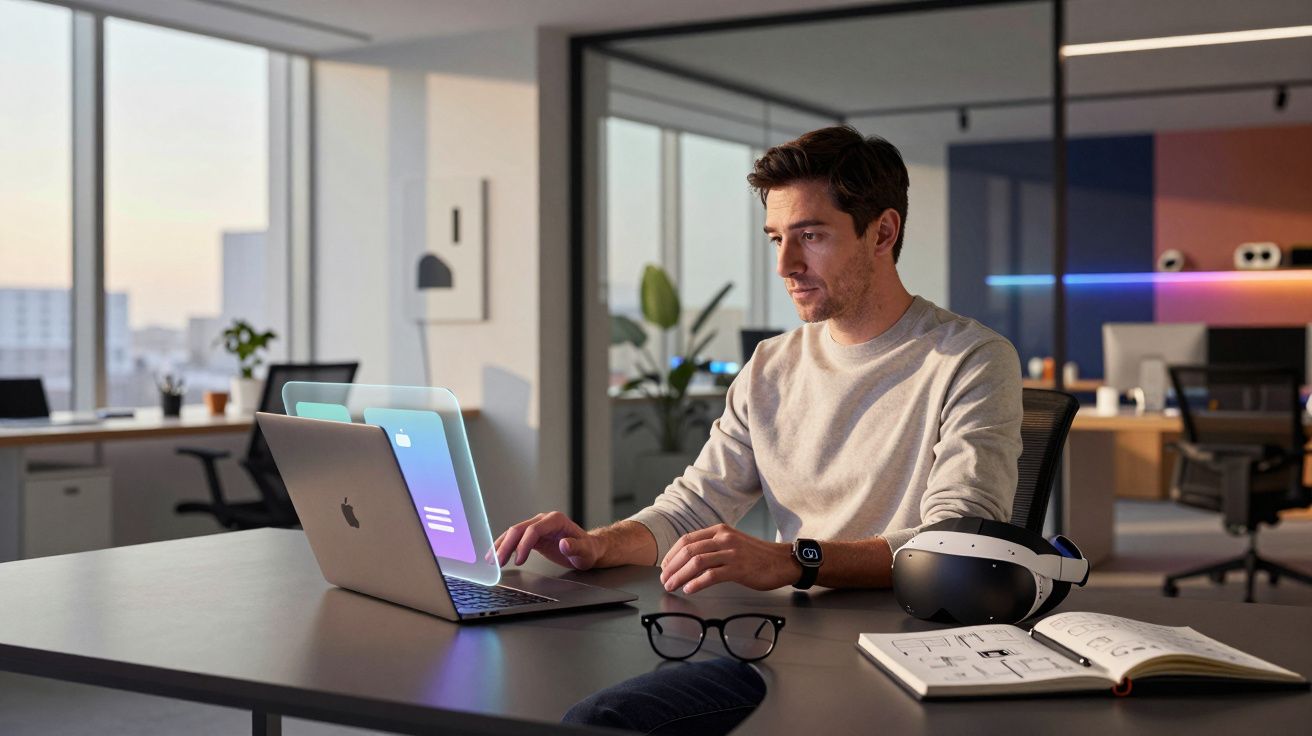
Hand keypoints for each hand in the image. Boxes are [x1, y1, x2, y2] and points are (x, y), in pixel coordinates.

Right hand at [494, 511, 603, 570]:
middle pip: (519, 529)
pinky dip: (505, 547)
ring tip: (491, 560)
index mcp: (556, 520)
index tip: (518, 560)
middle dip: (506, 545)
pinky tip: (496, 556)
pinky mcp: (533, 536)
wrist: (589, 549)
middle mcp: (544, 520)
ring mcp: (537, 526)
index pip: (534, 529)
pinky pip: (516, 539)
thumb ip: (576, 548)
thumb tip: (564, 543)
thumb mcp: (586, 552)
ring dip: (501, 546)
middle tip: (497, 562)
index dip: (524, 544)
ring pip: (514, 533)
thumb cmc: (588, 550)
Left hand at [659, 524, 799, 594]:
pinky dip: (697, 583)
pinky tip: (690, 589)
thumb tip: (687, 560)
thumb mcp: (732, 543)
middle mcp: (724, 538)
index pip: (686, 540)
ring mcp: (731, 552)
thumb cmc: (757, 556)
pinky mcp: (739, 568)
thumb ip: (712, 547)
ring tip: (673, 586)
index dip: (671, 555)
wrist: (783, 561)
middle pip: (688, 550)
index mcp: (719, 530)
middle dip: (672, 567)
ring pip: (697, 562)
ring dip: (680, 576)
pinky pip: (712, 575)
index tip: (665, 567)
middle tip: (665, 579)